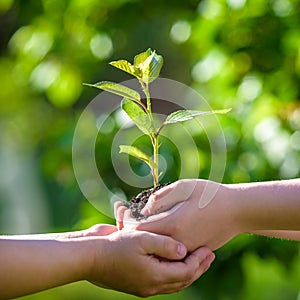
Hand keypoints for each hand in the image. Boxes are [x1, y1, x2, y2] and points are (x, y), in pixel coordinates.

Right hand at [88, 229, 214, 296]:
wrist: (91, 257)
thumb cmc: (115, 246)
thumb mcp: (142, 239)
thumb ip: (165, 245)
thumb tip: (183, 250)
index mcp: (154, 277)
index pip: (186, 272)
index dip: (199, 261)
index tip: (209, 249)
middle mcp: (151, 286)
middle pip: (183, 280)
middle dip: (198, 268)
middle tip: (210, 255)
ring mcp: (144, 286)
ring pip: (173, 283)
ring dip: (188, 271)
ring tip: (198, 260)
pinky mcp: (137, 282)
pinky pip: (162, 281)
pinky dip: (174, 273)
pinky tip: (176, 263)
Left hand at [115, 179, 239, 250]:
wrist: (237, 211)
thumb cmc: (211, 194)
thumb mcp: (184, 187)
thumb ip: (161, 196)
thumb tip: (145, 208)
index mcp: (173, 224)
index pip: (139, 230)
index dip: (126, 221)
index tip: (121, 210)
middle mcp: (177, 242)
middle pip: (145, 242)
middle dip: (132, 229)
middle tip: (124, 215)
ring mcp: (185, 250)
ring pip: (156, 249)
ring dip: (144, 237)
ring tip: (138, 221)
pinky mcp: (192, 252)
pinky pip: (169, 252)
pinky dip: (158, 242)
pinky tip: (157, 229)